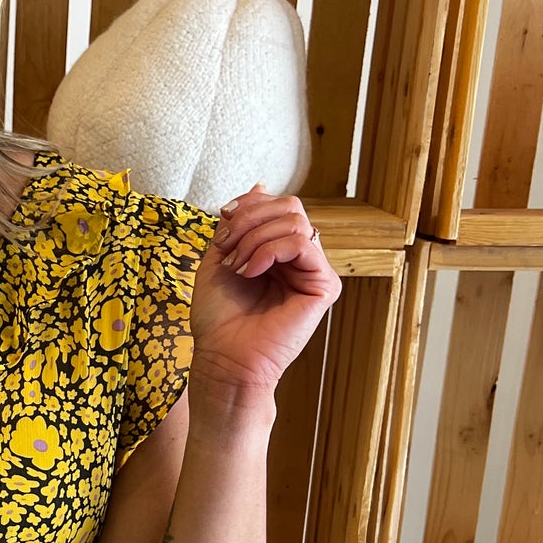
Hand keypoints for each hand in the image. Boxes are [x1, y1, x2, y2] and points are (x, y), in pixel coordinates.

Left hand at [188, 183, 342, 403]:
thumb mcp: (219, 257)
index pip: (278, 205)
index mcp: (278, 250)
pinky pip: (304, 243)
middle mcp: (300, 259)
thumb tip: (260, 185)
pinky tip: (251, 272)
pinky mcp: (324, 286)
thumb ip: (238, 223)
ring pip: (296, 222)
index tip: (222, 224)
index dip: (249, 206)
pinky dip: (270, 250)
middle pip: (290, 206)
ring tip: (237, 266)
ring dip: (256, 238)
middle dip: (250, 219)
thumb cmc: (218, 317)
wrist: (222, 357)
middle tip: (227, 247)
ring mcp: (314, 271)